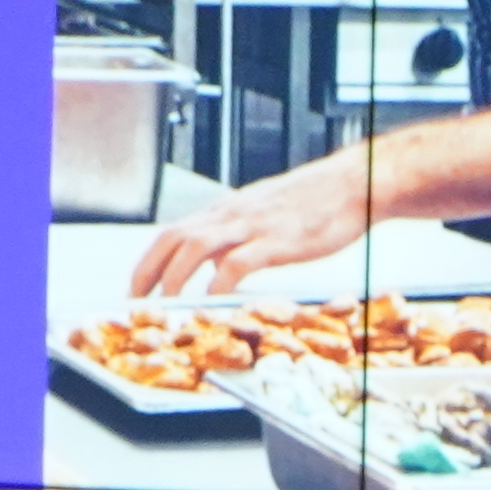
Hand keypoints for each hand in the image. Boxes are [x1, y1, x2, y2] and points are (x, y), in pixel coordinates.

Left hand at [128, 148, 378, 297]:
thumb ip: (237, 239)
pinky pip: (237, 262)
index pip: (171, 233)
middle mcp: (229, 215)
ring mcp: (251, 226)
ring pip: (194, 247)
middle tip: (137, 300)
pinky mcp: (276, 240)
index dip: (148, 261)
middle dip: (148, 271)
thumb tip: (217, 266)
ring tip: (165, 304)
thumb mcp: (266, 217)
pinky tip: (214, 299)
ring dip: (174, 278)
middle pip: (172, 239)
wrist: (353, 185)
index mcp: (225, 211)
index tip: (139, 287)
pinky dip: (219, 282)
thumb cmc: (316, 203)